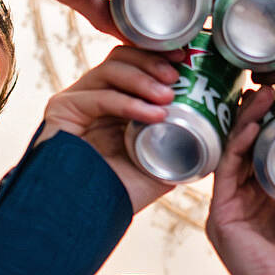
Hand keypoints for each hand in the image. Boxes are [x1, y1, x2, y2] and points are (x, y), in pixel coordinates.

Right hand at [36, 45, 184, 211]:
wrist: (87, 218)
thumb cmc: (118, 193)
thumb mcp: (158, 166)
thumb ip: (180, 148)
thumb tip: (214, 132)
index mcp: (114, 103)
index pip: (135, 64)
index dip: (159, 56)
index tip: (186, 58)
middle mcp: (93, 96)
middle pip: (122, 58)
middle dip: (153, 62)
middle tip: (178, 75)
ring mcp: (76, 101)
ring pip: (111, 69)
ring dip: (144, 79)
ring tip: (168, 96)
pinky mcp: (61, 110)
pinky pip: (98, 97)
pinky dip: (129, 103)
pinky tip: (152, 114)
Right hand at [205, 89, 274, 274]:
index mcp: (264, 197)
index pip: (262, 149)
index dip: (270, 121)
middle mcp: (243, 199)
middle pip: (244, 146)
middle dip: (254, 114)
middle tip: (269, 85)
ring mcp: (229, 206)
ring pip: (232, 152)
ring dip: (245, 122)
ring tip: (262, 94)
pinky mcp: (220, 216)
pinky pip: (225, 172)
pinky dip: (237, 145)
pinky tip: (250, 125)